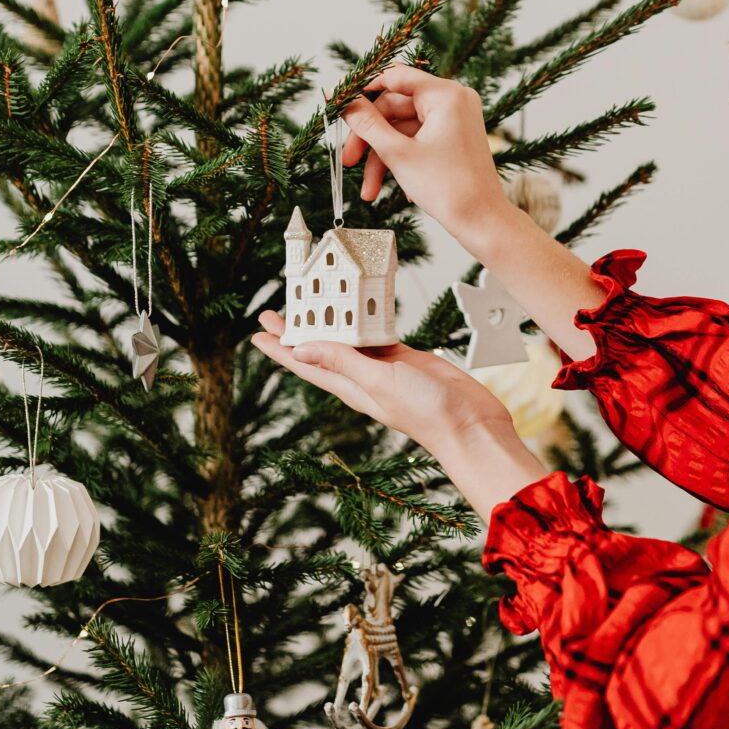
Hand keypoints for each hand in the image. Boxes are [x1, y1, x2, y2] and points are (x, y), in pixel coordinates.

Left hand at [249, 310, 509, 453]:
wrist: (469, 424)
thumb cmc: (427, 412)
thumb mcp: (378, 382)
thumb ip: (343, 363)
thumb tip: (301, 350)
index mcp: (349, 386)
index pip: (305, 365)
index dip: (280, 350)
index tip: (258, 333)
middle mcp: (361, 377)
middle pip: (320, 349)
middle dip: (297, 332)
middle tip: (274, 312)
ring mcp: (384, 369)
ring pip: (347, 340)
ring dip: (328, 323)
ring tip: (311, 304)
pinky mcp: (406, 360)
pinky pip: (377, 336)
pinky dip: (365, 321)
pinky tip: (359, 310)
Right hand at [339, 66, 507, 238]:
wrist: (481, 221)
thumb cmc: (449, 188)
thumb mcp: (397, 153)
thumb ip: (366, 123)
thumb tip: (341, 99)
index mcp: (445, 94)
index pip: (393, 76)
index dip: (362, 90)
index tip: (338, 103)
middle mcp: (453, 100)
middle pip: (395, 108)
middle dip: (370, 140)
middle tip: (349, 161)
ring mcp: (455, 118)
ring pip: (403, 130)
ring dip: (383, 158)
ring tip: (369, 191)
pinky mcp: (454, 137)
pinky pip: (418, 139)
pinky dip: (403, 161)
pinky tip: (400, 190)